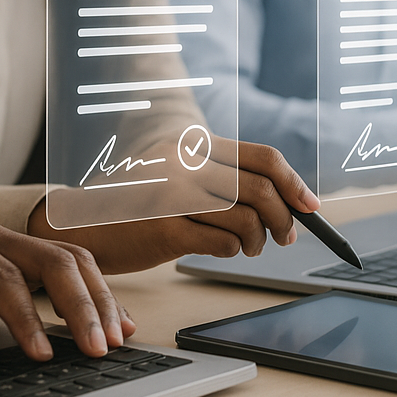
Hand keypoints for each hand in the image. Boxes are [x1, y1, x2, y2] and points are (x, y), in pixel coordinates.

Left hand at [0, 219, 133, 360]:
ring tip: (116, 335)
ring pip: (68, 258)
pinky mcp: (21, 255)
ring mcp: (10, 241)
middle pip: (52, 259)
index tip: (43, 354)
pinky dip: (92, 290)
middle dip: (80, 304)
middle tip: (98, 346)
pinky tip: (112, 317)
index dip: (27, 317)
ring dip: (96, 296)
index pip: (4, 277)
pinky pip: (66, 266)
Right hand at [29, 141, 318, 273]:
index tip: (310, 206)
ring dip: (257, 241)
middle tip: (285, 238)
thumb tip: (282, 200)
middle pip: (261, 189)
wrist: (85, 222)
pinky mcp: (165, 228)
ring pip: (246, 219)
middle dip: (284, 219)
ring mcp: (174, 194)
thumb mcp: (178, 176)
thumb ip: (220, 179)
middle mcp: (186, 163)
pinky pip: (222, 243)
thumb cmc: (139, 203)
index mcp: (193, 145)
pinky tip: (222, 251)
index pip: (262, 156)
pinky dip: (232, 251)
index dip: (294, 182)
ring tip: (248, 248)